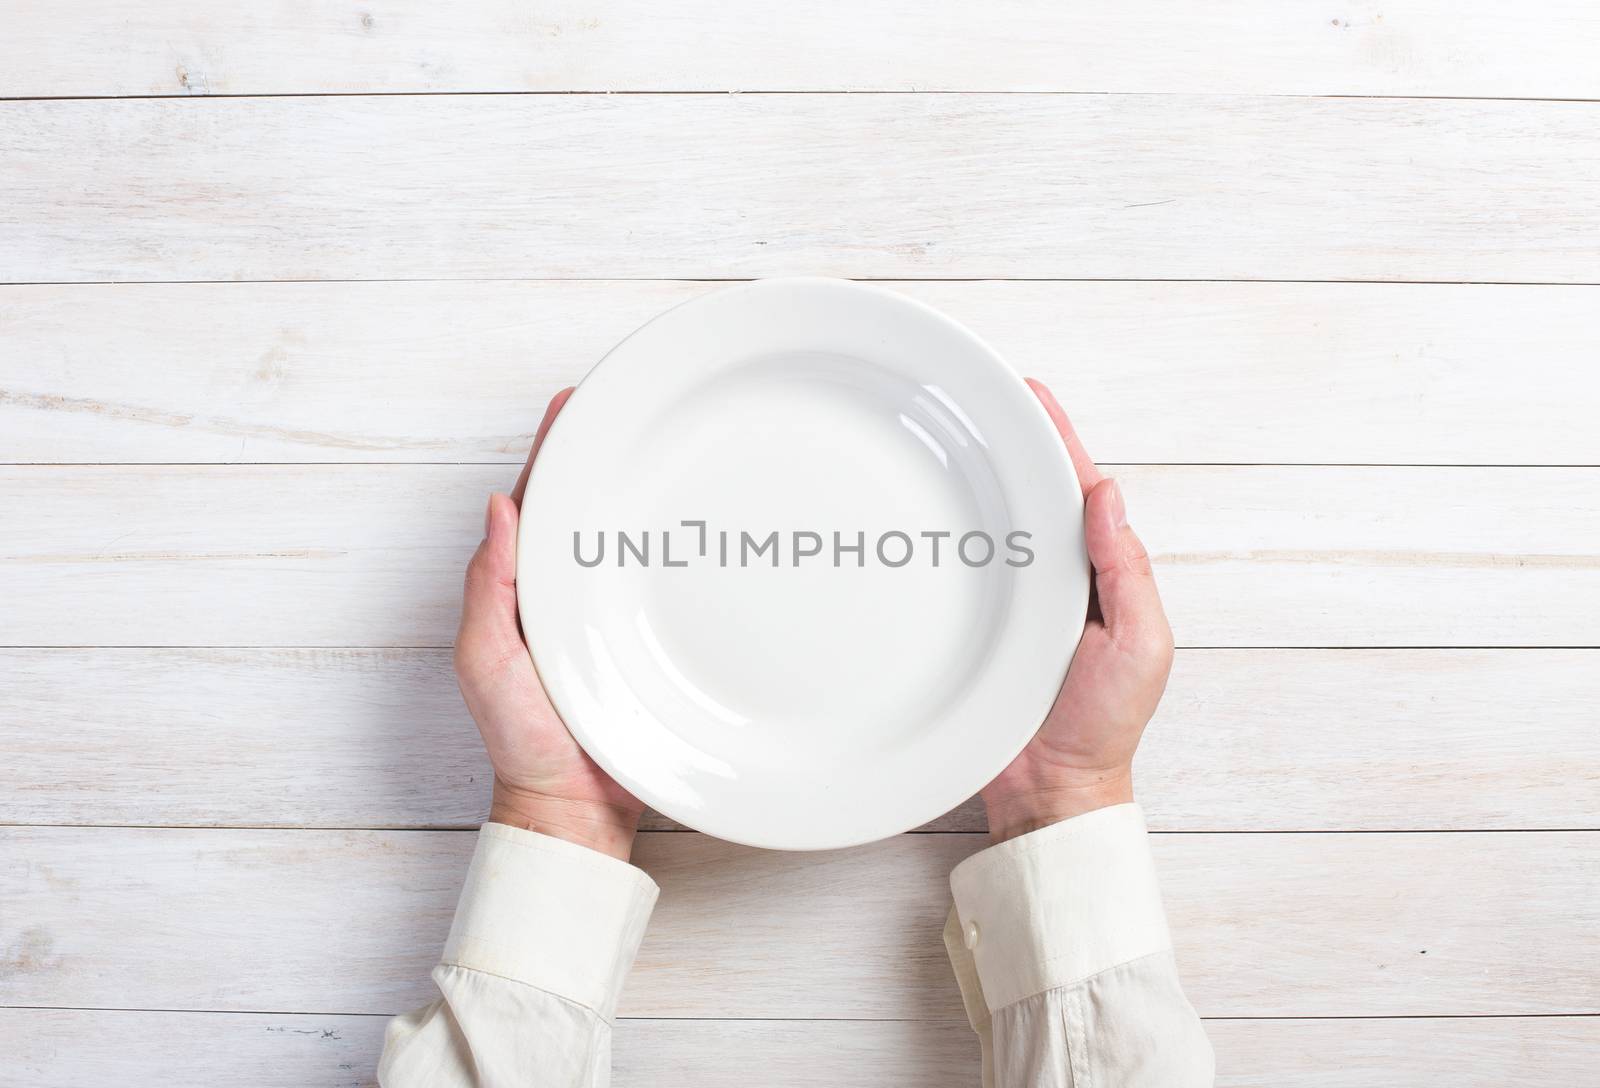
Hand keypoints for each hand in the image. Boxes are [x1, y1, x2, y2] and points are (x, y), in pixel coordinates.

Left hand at [454, 388, 644, 860]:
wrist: (576, 809)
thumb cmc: (524, 742)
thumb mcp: (486, 662)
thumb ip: (488, 589)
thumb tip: (498, 508)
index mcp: (523, 589)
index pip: (536, 503)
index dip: (552, 452)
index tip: (574, 402)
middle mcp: (566, 594)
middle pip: (586, 510)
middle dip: (605, 456)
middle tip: (632, 403)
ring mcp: (611, 616)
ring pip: (627, 541)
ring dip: (643, 493)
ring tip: (669, 443)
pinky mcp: (651, 640)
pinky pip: (663, 581)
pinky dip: (676, 548)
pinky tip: (699, 524)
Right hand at [980, 379, 1174, 842]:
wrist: (1053, 791)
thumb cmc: (1103, 726)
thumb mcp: (1140, 645)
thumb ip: (1127, 571)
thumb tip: (1109, 496)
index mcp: (1099, 574)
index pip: (1078, 488)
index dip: (1057, 437)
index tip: (1030, 391)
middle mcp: (1051, 580)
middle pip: (1026, 496)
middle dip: (1004, 444)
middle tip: (972, 397)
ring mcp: (1008, 604)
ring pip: (987, 528)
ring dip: (968, 485)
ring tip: (939, 436)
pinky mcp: (970, 630)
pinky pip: (955, 574)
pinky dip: (939, 540)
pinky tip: (914, 516)